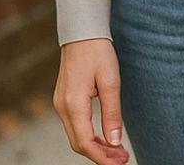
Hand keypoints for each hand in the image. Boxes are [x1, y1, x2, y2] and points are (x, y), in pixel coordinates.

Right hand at [53, 38, 129, 163]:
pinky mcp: (64, 99)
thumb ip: (112, 112)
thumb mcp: (111, 81)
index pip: (85, 142)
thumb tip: (115, 141)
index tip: (120, 163)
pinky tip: (104, 137)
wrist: (82, 31)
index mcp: (73, 104)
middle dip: (100, 155)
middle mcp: (62, 108)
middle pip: (79, 143)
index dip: (102, 157)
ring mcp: (61, 104)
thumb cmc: (98, 52)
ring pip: (76, 135)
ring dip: (95, 146)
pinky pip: (75, 125)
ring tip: (117, 152)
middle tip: (122, 159)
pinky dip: (89, 134)